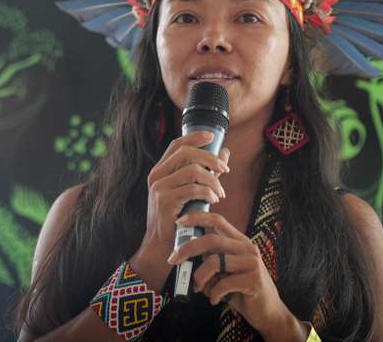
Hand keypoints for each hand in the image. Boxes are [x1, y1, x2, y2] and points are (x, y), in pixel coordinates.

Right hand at [139, 131, 230, 259]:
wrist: (161, 245)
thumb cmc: (178, 218)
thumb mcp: (190, 191)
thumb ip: (206, 171)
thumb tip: (225, 152)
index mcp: (160, 171)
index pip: (177, 144)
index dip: (195, 137)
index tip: (213, 137)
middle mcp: (156, 176)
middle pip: (186, 153)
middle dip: (210, 158)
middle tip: (226, 169)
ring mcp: (159, 188)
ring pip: (193, 170)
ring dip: (213, 181)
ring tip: (220, 193)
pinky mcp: (165, 201)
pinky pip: (193, 189)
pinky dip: (208, 193)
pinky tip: (214, 200)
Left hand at [166, 211, 291, 335]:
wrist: (267, 311)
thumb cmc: (241, 290)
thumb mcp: (225, 271)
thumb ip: (211, 260)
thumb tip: (186, 255)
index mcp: (239, 241)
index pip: (218, 220)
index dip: (197, 217)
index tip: (179, 222)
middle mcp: (247, 247)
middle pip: (211, 240)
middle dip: (188, 249)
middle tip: (173, 260)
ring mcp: (252, 262)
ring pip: (214, 262)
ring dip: (200, 278)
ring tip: (200, 289)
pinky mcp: (253, 279)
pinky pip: (223, 283)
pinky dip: (213, 294)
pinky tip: (215, 300)